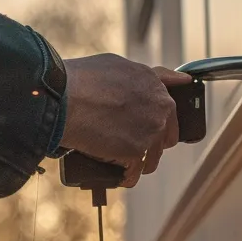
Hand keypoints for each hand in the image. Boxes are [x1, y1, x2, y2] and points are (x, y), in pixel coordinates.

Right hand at [59, 55, 192, 186]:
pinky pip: (134, 174)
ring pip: (151, 159)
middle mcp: (160, 110)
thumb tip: (178, 78)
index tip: (144, 127)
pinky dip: (125, 177)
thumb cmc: (84, 78)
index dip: (155, 121)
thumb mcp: (120, 64)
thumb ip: (148, 75)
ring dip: (139, 163)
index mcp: (157, 88)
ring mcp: (150, 133)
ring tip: (122, 163)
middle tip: (128, 143)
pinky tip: (117, 175)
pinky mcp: (135, 153)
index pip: (170, 113)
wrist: (63, 98)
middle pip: (166, 138)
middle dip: (151, 143)